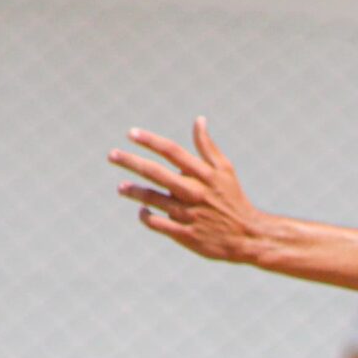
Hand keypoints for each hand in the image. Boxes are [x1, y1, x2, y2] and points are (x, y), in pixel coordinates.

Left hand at [110, 119, 267, 262]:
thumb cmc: (233, 199)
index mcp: (203, 174)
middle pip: (156, 173)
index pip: (172, 152)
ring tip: (121, 187)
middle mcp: (193, 192)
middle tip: (112, 155)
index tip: (131, 133)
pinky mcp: (184, 234)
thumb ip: (207, 146)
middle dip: (130, 162)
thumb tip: (198, 120)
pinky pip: (157, 223)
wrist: (246, 236)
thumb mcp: (225, 170)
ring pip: (152, 198)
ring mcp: (187, 214)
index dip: (150, 141)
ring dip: (133, 191)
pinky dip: (145, 216)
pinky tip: (141, 210)